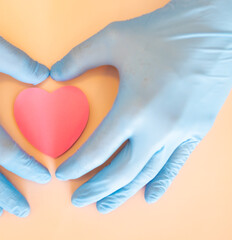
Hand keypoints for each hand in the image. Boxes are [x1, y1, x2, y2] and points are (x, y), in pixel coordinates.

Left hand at [51, 0, 231, 212]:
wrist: (214, 29)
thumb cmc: (164, 33)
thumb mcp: (113, 38)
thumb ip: (79, 57)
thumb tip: (55, 73)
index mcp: (134, 107)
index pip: (98, 149)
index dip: (77, 165)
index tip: (63, 174)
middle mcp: (158, 127)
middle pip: (122, 171)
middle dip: (97, 188)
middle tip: (79, 200)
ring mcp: (180, 132)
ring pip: (147, 174)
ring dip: (123, 193)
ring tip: (105, 206)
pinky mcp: (196, 130)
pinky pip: (176, 165)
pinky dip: (161, 183)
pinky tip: (149, 196)